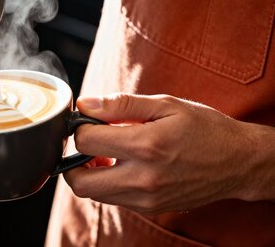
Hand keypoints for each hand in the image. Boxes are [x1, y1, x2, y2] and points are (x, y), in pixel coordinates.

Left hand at [64, 93, 274, 213]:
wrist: (239, 162)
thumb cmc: (204, 128)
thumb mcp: (165, 104)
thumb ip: (121, 104)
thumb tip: (86, 104)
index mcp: (145, 146)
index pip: (85, 141)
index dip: (80, 127)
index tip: (89, 119)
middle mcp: (142, 178)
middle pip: (79, 182)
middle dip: (72, 160)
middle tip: (88, 142)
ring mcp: (146, 199)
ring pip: (94, 194)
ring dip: (89, 173)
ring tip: (107, 152)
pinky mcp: (150, 208)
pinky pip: (113, 199)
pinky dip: (107, 182)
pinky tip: (123, 164)